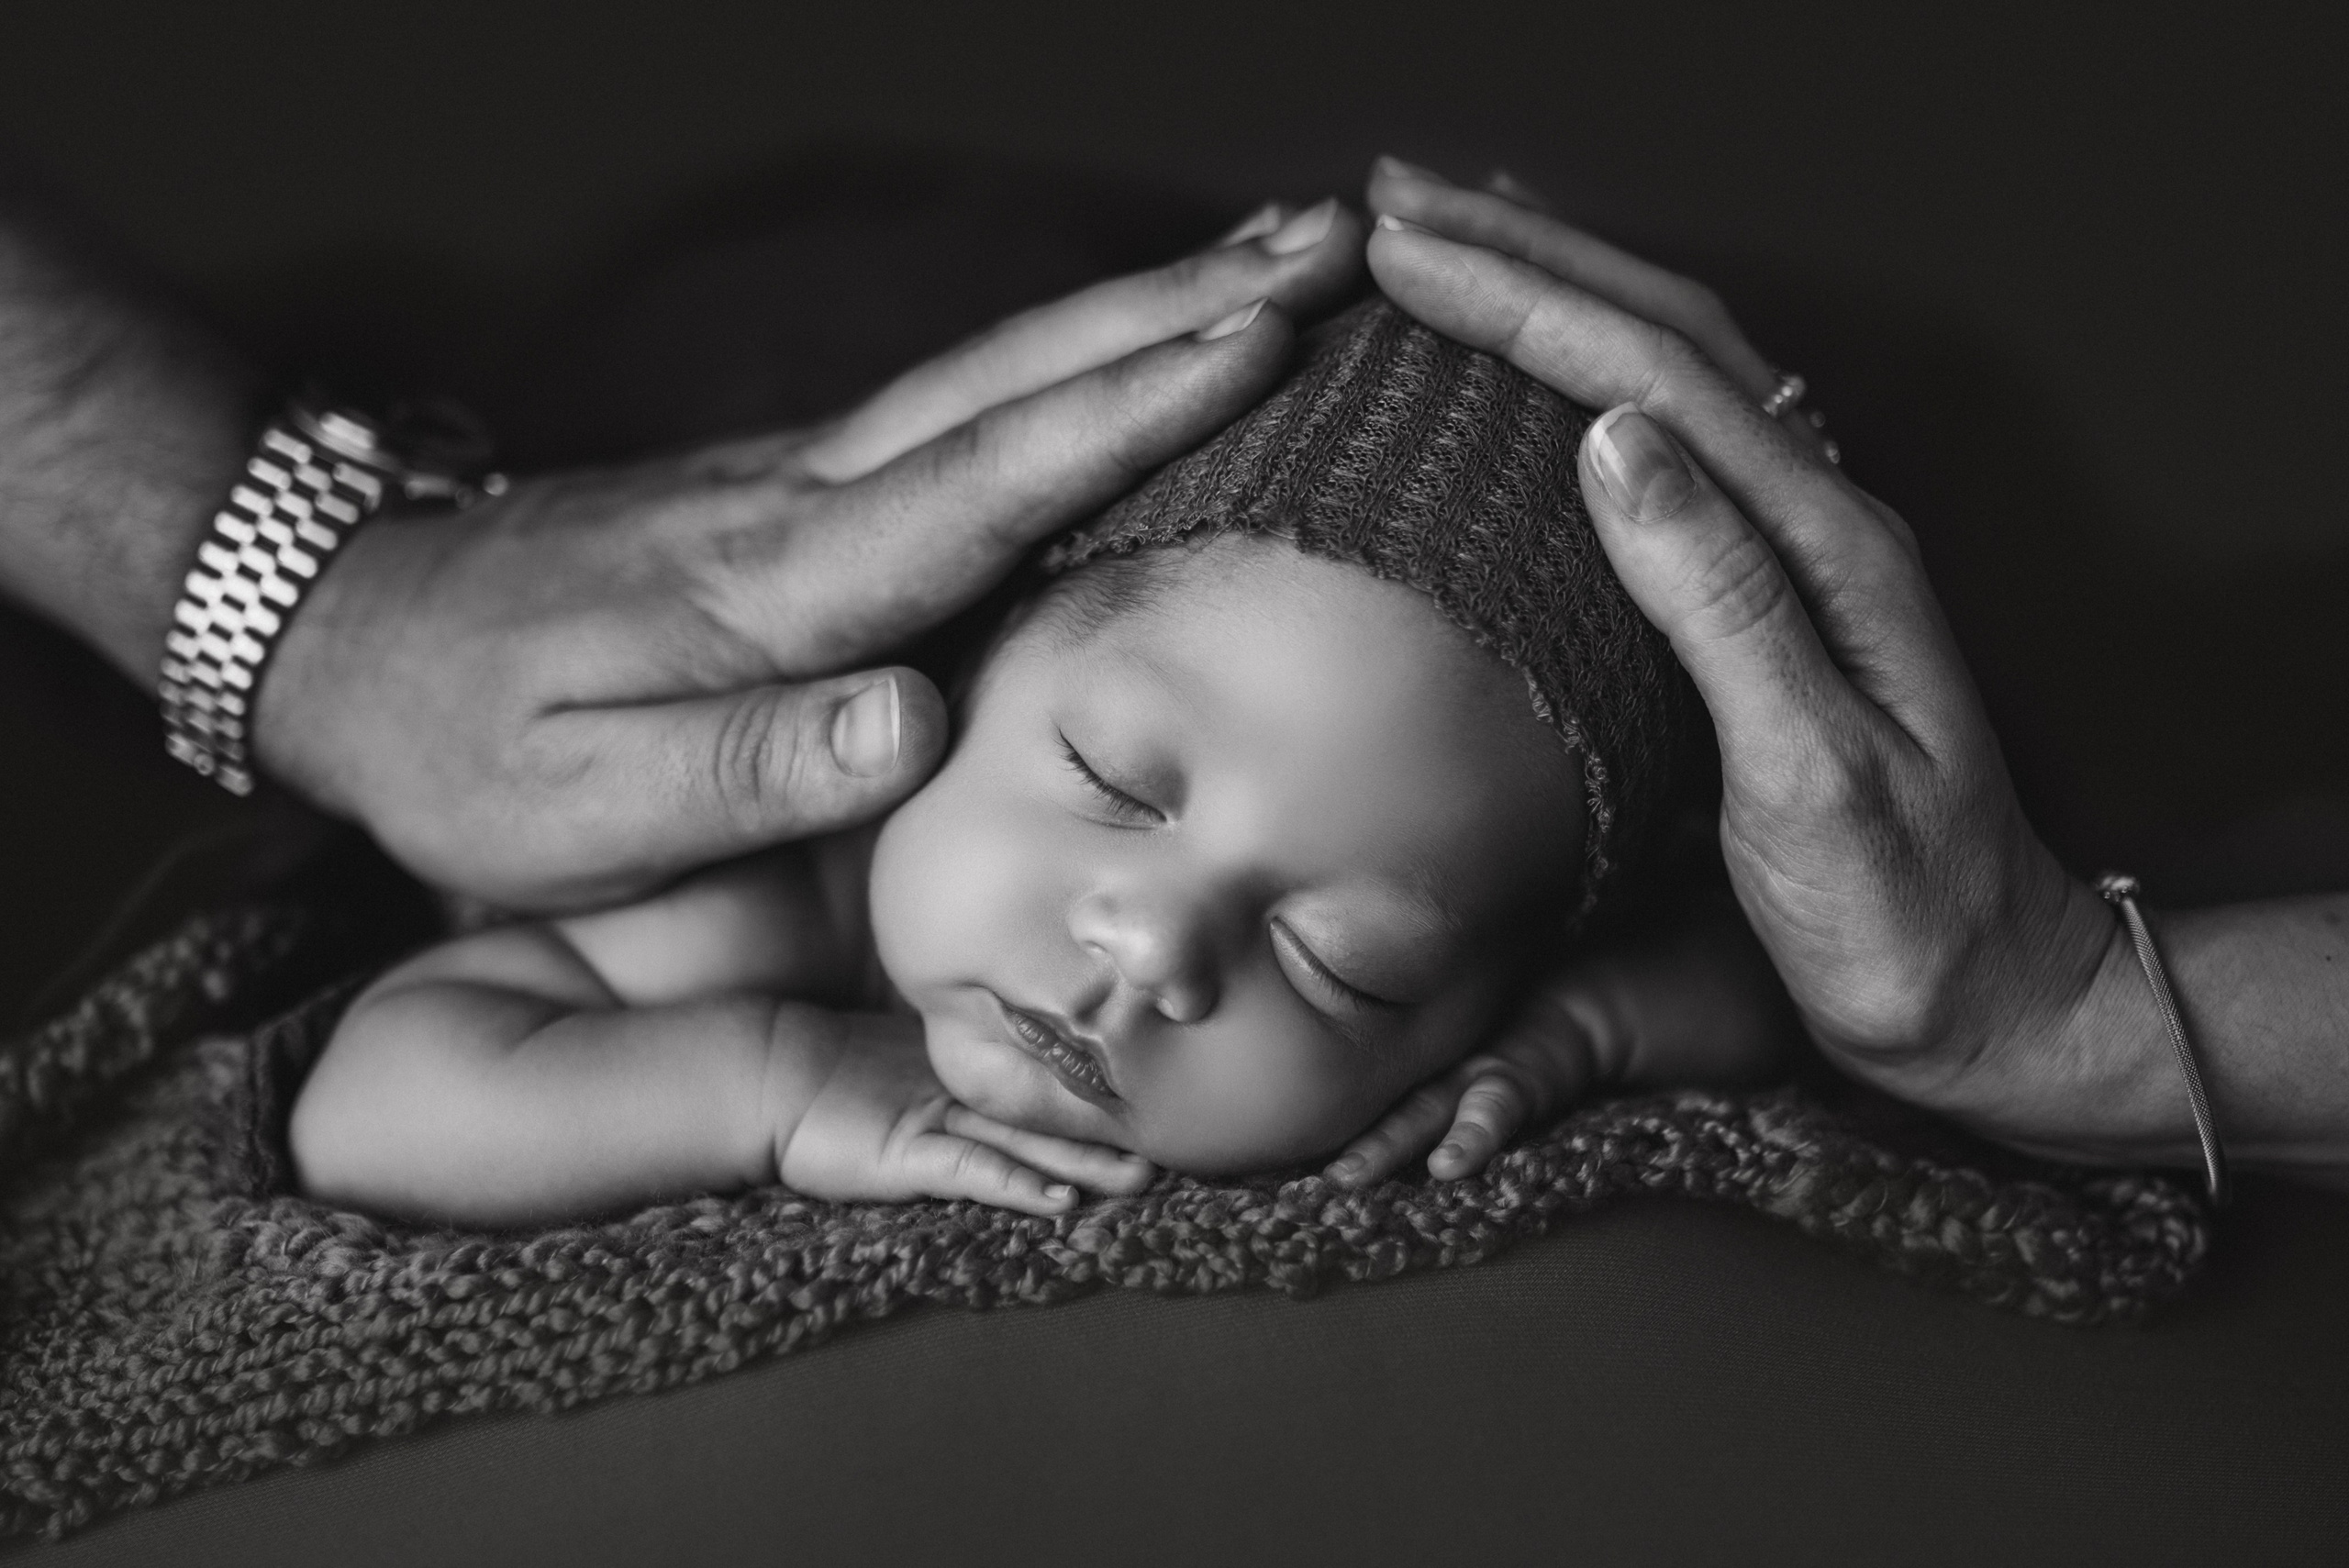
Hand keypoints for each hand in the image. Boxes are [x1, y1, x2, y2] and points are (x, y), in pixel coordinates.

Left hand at [255, 199, 1363, 908]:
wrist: (356, 636)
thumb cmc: (466, 750)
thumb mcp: (577, 808)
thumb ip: (747, 767)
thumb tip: (915, 719)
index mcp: (770, 584)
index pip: (979, 485)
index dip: (1126, 416)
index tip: (1260, 345)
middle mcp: (805, 498)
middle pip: (1018, 380)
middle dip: (1184, 310)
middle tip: (1340, 247)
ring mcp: (806, 476)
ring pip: (1004, 371)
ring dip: (1152, 306)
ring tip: (1291, 253)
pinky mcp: (804, 487)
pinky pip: (972, 408)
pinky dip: (1081, 357)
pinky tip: (1145, 344)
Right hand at [776, 1012, 1153, 1215]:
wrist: (762, 1075)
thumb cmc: (823, 1077)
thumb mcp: (899, 1069)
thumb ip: (949, 1069)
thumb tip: (1002, 1067)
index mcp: (965, 1076)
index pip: (1043, 1089)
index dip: (1096, 1100)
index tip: (1153, 1108)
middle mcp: (963, 1096)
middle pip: (1050, 1118)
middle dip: (1111, 1135)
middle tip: (1175, 1145)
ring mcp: (938, 1123)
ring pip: (1026, 1146)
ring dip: (1084, 1166)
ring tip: (1139, 1178)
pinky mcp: (910, 1155)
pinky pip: (975, 1173)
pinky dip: (1020, 1189)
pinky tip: (1060, 1204)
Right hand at [1363, 159, 2113, 1146]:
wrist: (1987, 993)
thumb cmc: (1901, 914)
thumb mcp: (1810, 773)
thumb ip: (1722, 604)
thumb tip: (1613, 441)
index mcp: (1827, 550)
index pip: (1657, 380)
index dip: (1525, 302)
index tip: (1404, 257)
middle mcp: (1823, 523)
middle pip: (1669, 337)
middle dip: (1529, 255)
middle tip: (1397, 205)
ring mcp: (1802, 553)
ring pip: (1675, 371)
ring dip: (1564, 289)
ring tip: (1460, 239)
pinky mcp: (1773, 594)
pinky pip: (1677, 437)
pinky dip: (1596, 370)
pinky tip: (1549, 367)